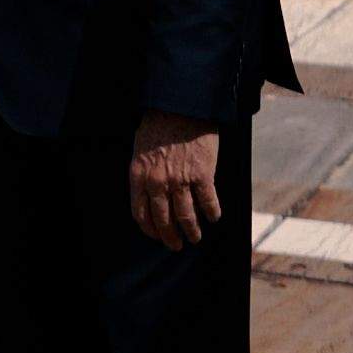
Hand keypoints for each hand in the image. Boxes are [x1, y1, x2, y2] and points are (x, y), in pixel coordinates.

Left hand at [128, 110, 222, 251]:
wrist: (181, 107)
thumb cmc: (159, 125)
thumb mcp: (140, 150)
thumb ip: (144, 173)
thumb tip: (149, 194)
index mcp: (139, 176)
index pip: (140, 213)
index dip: (150, 229)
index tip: (157, 236)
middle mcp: (158, 182)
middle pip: (163, 220)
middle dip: (170, 237)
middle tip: (176, 245)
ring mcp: (180, 180)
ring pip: (186, 216)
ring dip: (192, 231)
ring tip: (195, 237)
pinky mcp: (202, 175)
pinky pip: (208, 202)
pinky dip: (212, 213)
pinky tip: (213, 217)